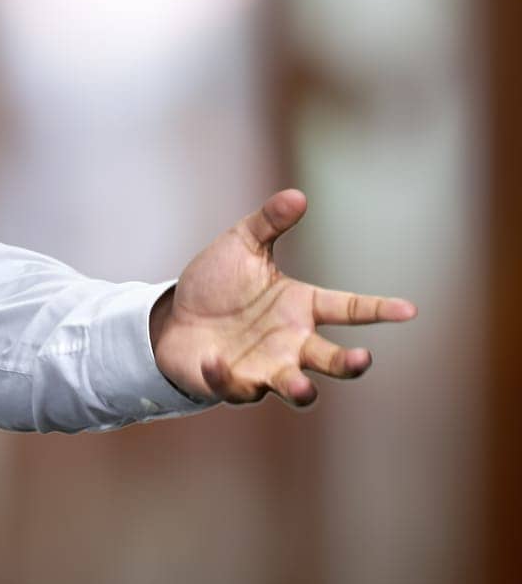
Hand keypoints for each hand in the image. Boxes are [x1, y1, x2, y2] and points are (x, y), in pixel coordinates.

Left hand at [149, 188, 417, 407]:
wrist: (175, 316)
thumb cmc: (216, 283)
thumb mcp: (241, 245)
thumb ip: (268, 222)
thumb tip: (298, 195)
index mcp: (301, 306)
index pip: (349, 308)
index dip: (379, 309)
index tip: (409, 309)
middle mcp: (292, 342)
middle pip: (332, 360)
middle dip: (348, 364)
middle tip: (361, 359)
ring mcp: (265, 367)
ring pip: (296, 388)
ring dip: (301, 388)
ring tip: (303, 385)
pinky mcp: (233, 384)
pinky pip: (236, 387)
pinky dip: (225, 376)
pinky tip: (214, 360)